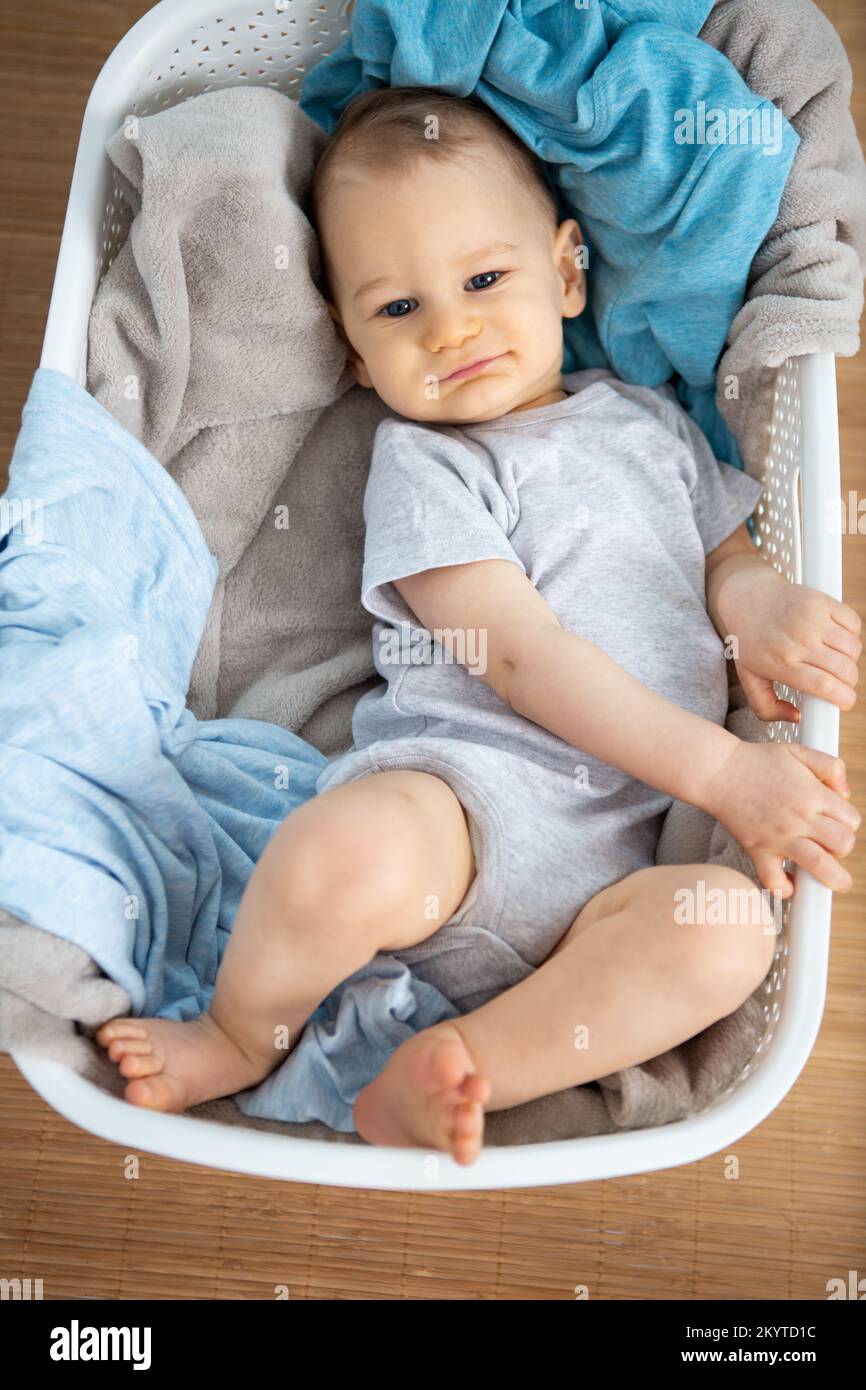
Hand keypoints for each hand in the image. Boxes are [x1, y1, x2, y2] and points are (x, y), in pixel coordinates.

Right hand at [702, 739, 860, 895]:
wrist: (717, 770)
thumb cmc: (756, 760)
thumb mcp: (798, 751)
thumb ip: (829, 766)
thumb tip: (845, 794)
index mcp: (812, 794)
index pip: (851, 820)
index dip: (848, 823)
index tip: (836, 823)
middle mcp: (799, 817)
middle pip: (843, 844)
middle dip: (842, 847)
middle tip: (829, 845)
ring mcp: (779, 836)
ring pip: (819, 865)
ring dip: (834, 879)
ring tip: (836, 882)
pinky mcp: (757, 850)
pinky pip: (774, 880)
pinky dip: (784, 889)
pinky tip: (788, 883)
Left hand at [717, 564, 861, 720]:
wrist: (744, 597)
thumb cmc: (749, 642)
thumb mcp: (749, 679)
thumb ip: (767, 708)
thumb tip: (797, 716)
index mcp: (780, 662)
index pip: (824, 685)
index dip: (843, 698)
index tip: (844, 701)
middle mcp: (797, 639)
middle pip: (844, 669)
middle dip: (849, 683)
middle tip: (840, 683)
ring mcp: (811, 618)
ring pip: (852, 648)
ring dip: (851, 660)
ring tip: (837, 662)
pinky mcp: (821, 601)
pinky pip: (853, 623)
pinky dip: (852, 636)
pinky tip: (837, 641)